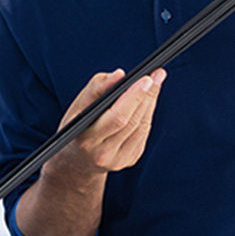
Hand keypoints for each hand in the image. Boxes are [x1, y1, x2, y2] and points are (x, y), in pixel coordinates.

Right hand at [47, 67, 164, 178]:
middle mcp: (103, 153)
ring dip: (150, 103)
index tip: (146, 79)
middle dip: (147, 95)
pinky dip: (147, 114)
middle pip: (132, 121)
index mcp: (86, 139)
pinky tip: (148, 101)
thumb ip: (97, 87)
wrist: (76, 160)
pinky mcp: (130, 160)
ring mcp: (118, 160)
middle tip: (157, 75)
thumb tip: (120, 75)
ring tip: (155, 83)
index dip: (134, 97)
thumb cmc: (76, 126)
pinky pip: (143, 134)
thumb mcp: (78, 104)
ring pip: (141, 126)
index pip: (117, 117)